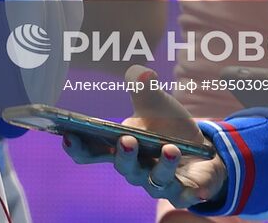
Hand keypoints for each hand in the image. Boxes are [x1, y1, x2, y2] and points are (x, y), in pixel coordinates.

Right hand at [61, 65, 226, 209]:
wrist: (199, 149)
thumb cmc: (167, 126)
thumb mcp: (156, 103)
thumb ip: (143, 87)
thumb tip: (140, 72)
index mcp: (119, 147)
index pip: (91, 153)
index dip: (78, 148)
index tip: (69, 135)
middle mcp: (134, 169)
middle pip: (123, 168)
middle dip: (123, 156)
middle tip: (126, 140)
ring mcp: (157, 182)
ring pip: (154, 181)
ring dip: (161, 167)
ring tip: (169, 148)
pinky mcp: (182, 191)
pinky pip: (184, 195)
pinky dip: (190, 192)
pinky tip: (197, 188)